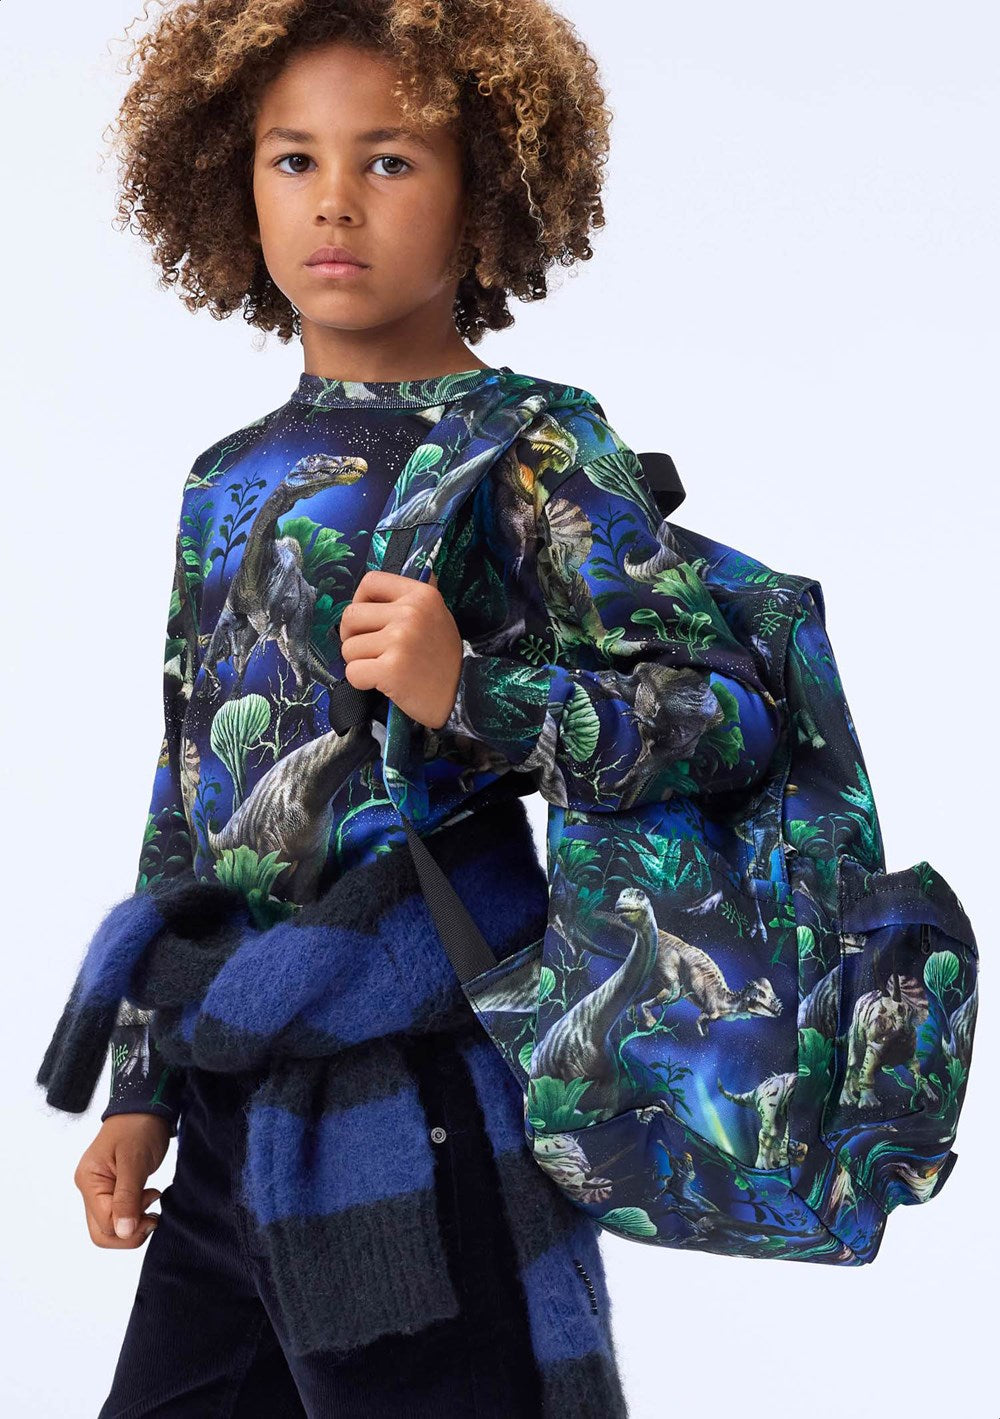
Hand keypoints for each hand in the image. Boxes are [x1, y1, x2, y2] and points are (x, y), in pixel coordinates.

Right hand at [74, 1114, 171, 1248]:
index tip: (152, 1212)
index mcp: (89, 1181)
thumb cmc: (138, 1127)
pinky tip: (149, 1197)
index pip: (105, 1225)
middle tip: (153, 1215)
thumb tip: (123, 1232)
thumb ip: (128, 1197)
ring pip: (111, 1227)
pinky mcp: (111, 1188)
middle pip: (103, 1232)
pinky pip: (119, 1214)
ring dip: (134, 1223)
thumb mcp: (135, 1162)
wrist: (145, 1106)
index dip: (130, 1226)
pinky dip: (135, 1213)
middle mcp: (89, 1189)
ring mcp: (99, 1189)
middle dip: (130, 1232)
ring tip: (152, 1200)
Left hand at [340, 568, 462, 730]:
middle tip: (371, 651)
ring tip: (383, 668)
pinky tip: (382, 683)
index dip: (359, 600)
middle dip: (352, 637)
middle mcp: (411, 613)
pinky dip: (361, 681)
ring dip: (359, 662)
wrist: (462, 695)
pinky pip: (352, 671)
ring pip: (348, 647)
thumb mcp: (437, 615)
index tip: (367, 619)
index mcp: (421, 594)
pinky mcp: (391, 669)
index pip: (371, 581)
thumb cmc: (443, 657)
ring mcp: (400, 640)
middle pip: (351, 616)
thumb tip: (378, 583)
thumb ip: (410, 598)